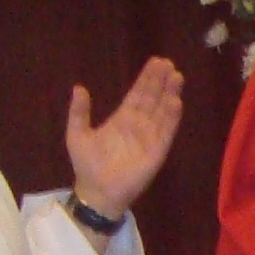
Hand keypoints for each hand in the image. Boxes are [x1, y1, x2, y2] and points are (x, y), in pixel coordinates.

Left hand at [66, 59, 184, 223]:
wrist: (97, 192)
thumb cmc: (87, 165)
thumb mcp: (76, 134)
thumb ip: (79, 112)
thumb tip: (79, 87)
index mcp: (121, 119)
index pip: (137, 94)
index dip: (146, 78)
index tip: (156, 62)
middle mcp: (138, 125)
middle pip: (153, 98)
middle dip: (160, 81)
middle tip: (169, 63)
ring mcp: (149, 137)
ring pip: (162, 111)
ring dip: (169, 93)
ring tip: (177, 76)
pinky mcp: (157, 151)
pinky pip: (166, 131)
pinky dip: (172, 116)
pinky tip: (176, 101)